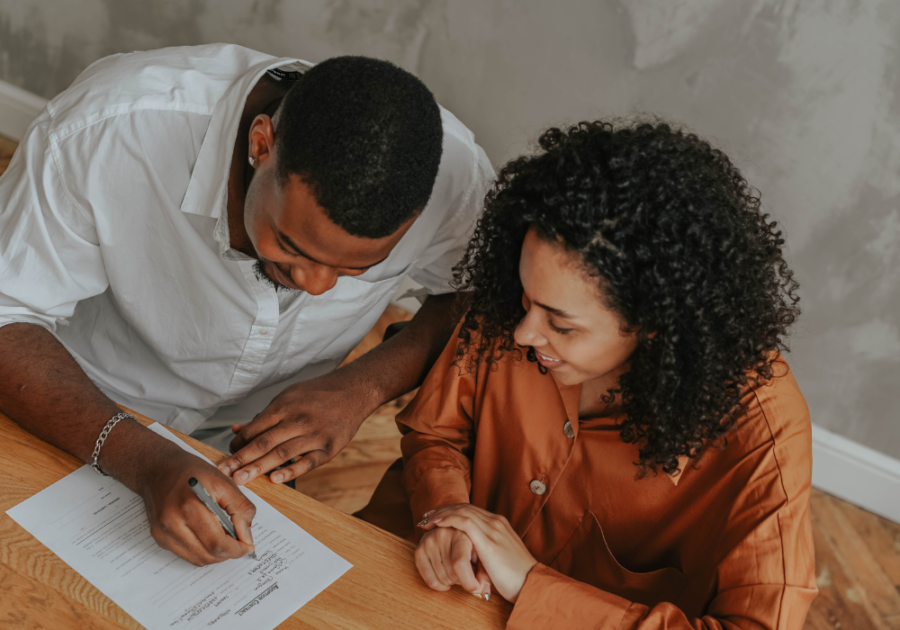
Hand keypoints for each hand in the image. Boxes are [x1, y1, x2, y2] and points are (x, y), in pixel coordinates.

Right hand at [136, 442, 256, 565]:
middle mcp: (172, 522)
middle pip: (207, 555)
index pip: (216, 542)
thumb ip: (241, 509)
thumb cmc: (193, 472)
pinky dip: (202, 551)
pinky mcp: (158, 537)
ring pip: (197, 559)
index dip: (236, 549)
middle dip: (228, 553)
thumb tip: (247, 538)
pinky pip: (186, 555)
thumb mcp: (224, 482)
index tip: (248, 547)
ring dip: (216, 555)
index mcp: (190, 505)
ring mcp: (162, 532)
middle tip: (240, 544)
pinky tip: (209, 536)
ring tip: (225, 538)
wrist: (159, 469)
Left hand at [216, 374, 370, 484]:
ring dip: (259, 468)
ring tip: (242, 480)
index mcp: (284, 406)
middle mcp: (297, 420)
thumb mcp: (288, 397)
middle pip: (264, 442)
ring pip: (282, 453)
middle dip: (241, 460)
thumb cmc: (318, 394)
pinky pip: (308, 462)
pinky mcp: (329, 447)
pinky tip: (276, 480)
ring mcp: (314, 434)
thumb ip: (265, 416)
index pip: (254, 429)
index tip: (226, 457)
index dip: (238, 444)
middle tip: (224, 473)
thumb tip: (238, 431)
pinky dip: (292, 471)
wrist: (354, 391)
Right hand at [415, 525, 491, 597]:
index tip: (476, 589)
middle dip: (463, 581)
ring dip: (452, 582)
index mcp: (461, 533)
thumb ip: (485, 572)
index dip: (468, 581)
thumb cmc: (472, 544)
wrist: (452, 529)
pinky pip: (429, 580)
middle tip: (467, 573)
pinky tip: (446, 578)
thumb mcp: (483, 553)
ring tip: (456, 571)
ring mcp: (428, 542)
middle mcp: (442, 534)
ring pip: (442, 579)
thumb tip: (482, 591)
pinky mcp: (419, 550)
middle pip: (452, 574)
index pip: (460, 563)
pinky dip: (440, 586)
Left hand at [419, 504, 536, 602]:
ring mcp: (493, 529)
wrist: (532, 584)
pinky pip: (464, 522)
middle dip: (444, 510)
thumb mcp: (500, 558)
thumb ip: (487, 551)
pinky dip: (448, 520)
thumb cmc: (516, 577)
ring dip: (441, 514)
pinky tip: (437, 524)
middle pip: (465, 507)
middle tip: (427, 515)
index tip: (437, 517)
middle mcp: (496, 522)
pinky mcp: (488, 541)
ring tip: (427, 520)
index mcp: (499, 525)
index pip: (471, 511)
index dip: (452, 512)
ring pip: (462, 511)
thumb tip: (471, 556)